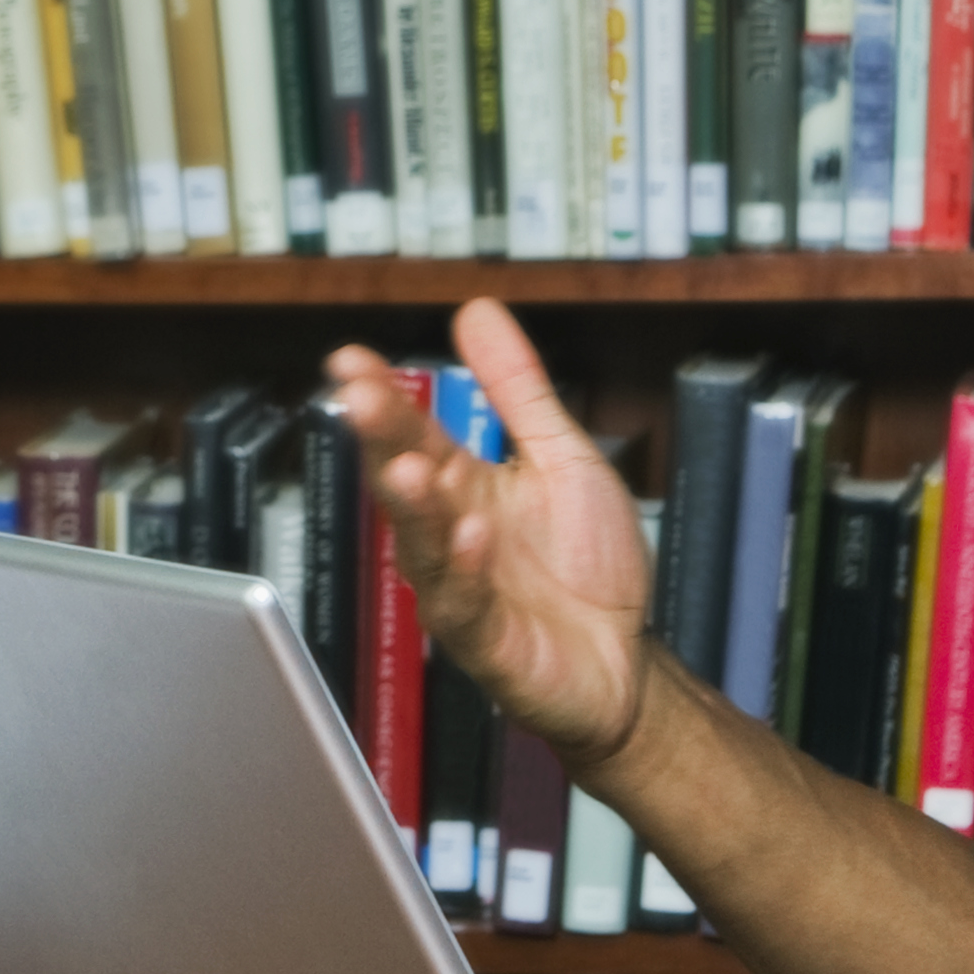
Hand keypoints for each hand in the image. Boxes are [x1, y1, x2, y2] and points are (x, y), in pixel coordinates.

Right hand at [324, 304, 659, 764]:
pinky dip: (464, 571)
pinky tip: (470, 535)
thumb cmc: (587, 566)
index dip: (381, 397)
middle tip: (360, 397)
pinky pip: (466, 606)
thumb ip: (518, 389)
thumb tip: (476, 311)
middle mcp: (449, 535)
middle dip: (381, 440)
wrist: (624, 662)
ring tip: (410, 468)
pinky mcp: (486, 642)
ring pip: (422, 546)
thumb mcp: (562, 456)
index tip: (349, 359)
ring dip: (415, 508)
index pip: (410, 433)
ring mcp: (461, 589)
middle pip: (403, 481)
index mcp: (462, 487)